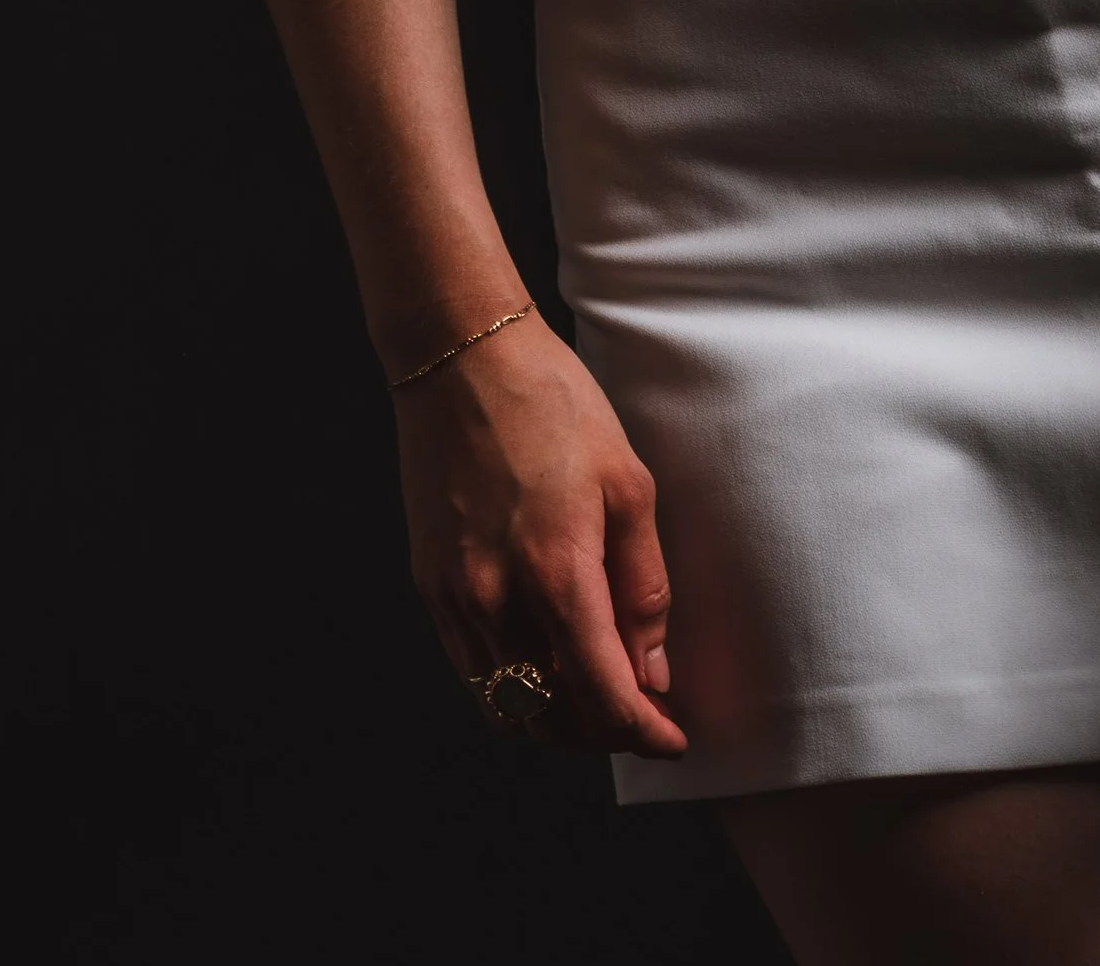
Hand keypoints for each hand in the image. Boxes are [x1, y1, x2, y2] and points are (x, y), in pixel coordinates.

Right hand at [391, 312, 687, 756]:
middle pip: (551, 719)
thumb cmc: (555, 406)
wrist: (462, 359)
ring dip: (556, 718)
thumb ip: (643, 586)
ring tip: (598, 690)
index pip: (603, 695)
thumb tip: (653, 670)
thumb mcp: (627, 483)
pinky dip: (513, 686)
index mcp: (555, 572)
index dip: (643, 731)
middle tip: (642, 715)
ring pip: (506, 706)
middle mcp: (496, 600)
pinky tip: (546, 655)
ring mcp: (454, 599)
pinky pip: (471, 671)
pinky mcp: (428, 587)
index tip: (672, 739)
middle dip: (603, 733)